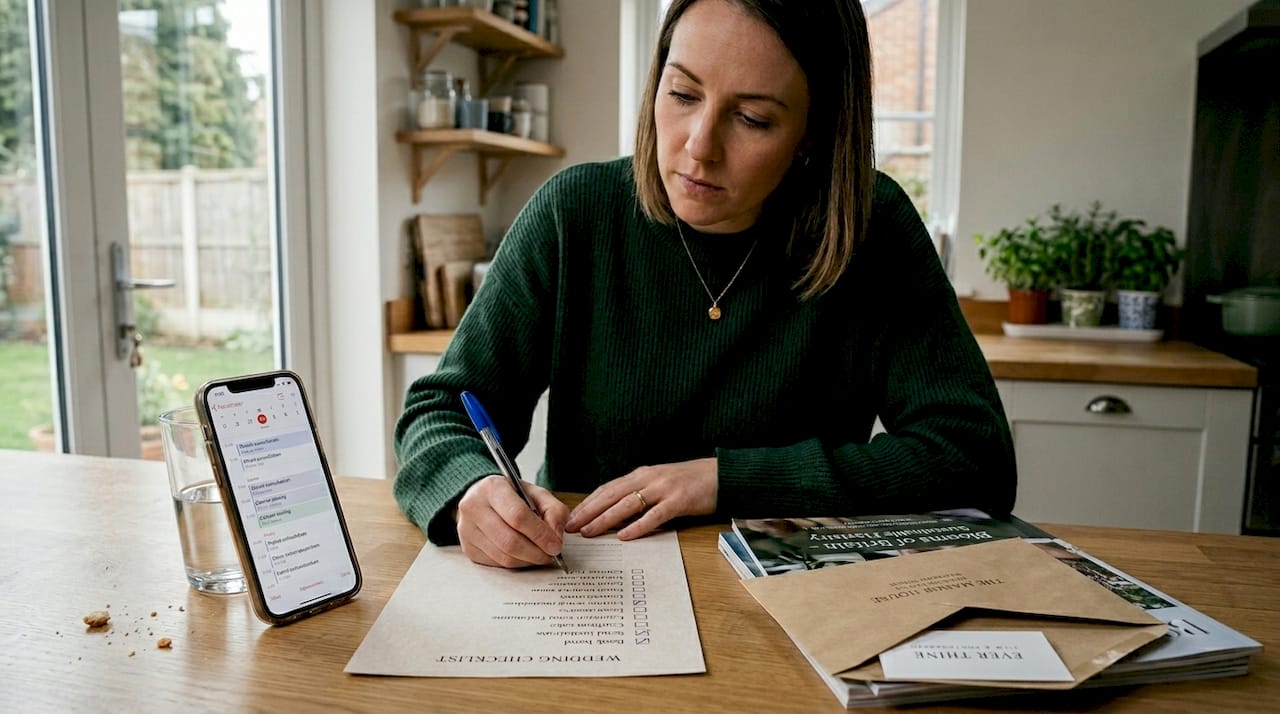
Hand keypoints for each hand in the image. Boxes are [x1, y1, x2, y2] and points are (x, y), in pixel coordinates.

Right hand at [455, 474, 568, 567]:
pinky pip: (496, 564)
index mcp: (492, 488)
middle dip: (536, 552)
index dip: (540, 534)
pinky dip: (516, 563)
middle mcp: (474, 508)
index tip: (555, 545)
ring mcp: (467, 530)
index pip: (518, 516)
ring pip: (503, 556)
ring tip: (541, 555)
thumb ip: (553, 511)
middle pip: (509, 541)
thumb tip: (556, 538)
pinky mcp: (468, 548)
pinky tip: (524, 556)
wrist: (483, 498)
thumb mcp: (536, 494)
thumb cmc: (512, 496)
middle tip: (551, 555)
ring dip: (528, 561)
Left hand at [564, 457, 717, 539]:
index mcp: (641, 474)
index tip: (571, 516)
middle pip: (611, 495)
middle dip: (589, 511)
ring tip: (589, 532)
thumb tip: (615, 513)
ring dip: (605, 519)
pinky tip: (624, 536)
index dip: (588, 503)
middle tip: (571, 526)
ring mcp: (663, 489)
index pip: (607, 489)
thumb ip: (639, 493)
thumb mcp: (659, 483)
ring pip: (627, 504)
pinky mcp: (679, 501)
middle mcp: (648, 479)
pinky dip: (637, 526)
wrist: (720, 474)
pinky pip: (654, 515)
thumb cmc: (689, 482)